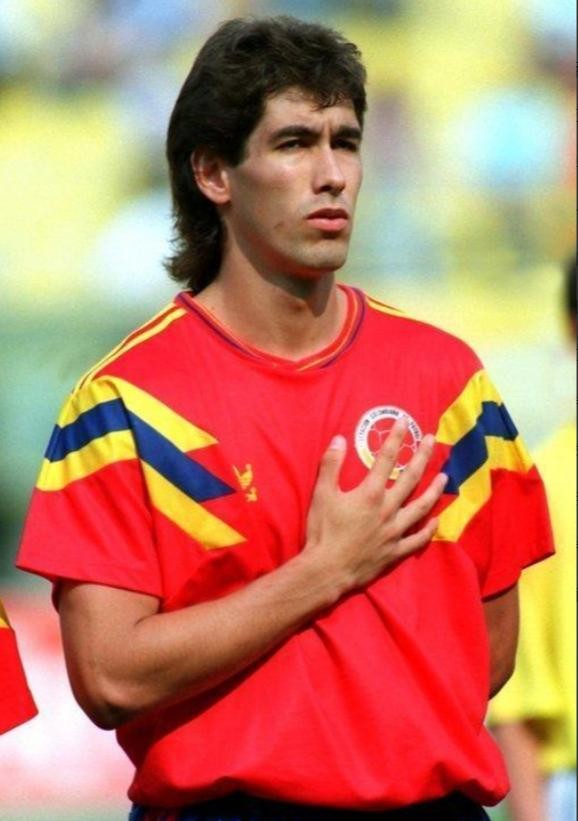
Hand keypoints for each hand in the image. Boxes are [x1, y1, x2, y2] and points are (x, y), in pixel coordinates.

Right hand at [303, 419, 446, 596]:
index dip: (396, 438)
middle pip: (411, 478)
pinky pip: (418, 538)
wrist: (327, 570)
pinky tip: (436, 520)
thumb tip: (339, 439)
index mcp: (370, 493)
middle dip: (422, 456)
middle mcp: (388, 509)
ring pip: (421, 507)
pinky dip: (429, 528)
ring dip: (435, 490)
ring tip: (445, 476)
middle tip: (432, 440)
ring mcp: (395, 531)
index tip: (405, 422)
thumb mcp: (321, 494)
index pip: (387, 458)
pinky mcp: (396, 551)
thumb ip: (331, 465)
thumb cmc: (322, 531)